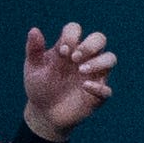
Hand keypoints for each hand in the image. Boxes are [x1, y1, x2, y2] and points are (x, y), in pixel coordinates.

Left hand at [21, 22, 118, 137]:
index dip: (71, 36)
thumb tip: (34, 30)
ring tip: (81, 70)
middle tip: (75, 58)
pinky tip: (85, 86)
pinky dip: (98, 87)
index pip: (75, 29)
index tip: (62, 52)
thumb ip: (34, 50)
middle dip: (90, 45)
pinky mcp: (97, 95)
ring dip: (99, 62)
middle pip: (99, 38)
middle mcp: (85, 58)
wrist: (43, 112)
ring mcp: (94, 75)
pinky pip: (106, 89)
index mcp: (69, 47)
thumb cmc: (40, 85)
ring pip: (110, 59)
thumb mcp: (33, 68)